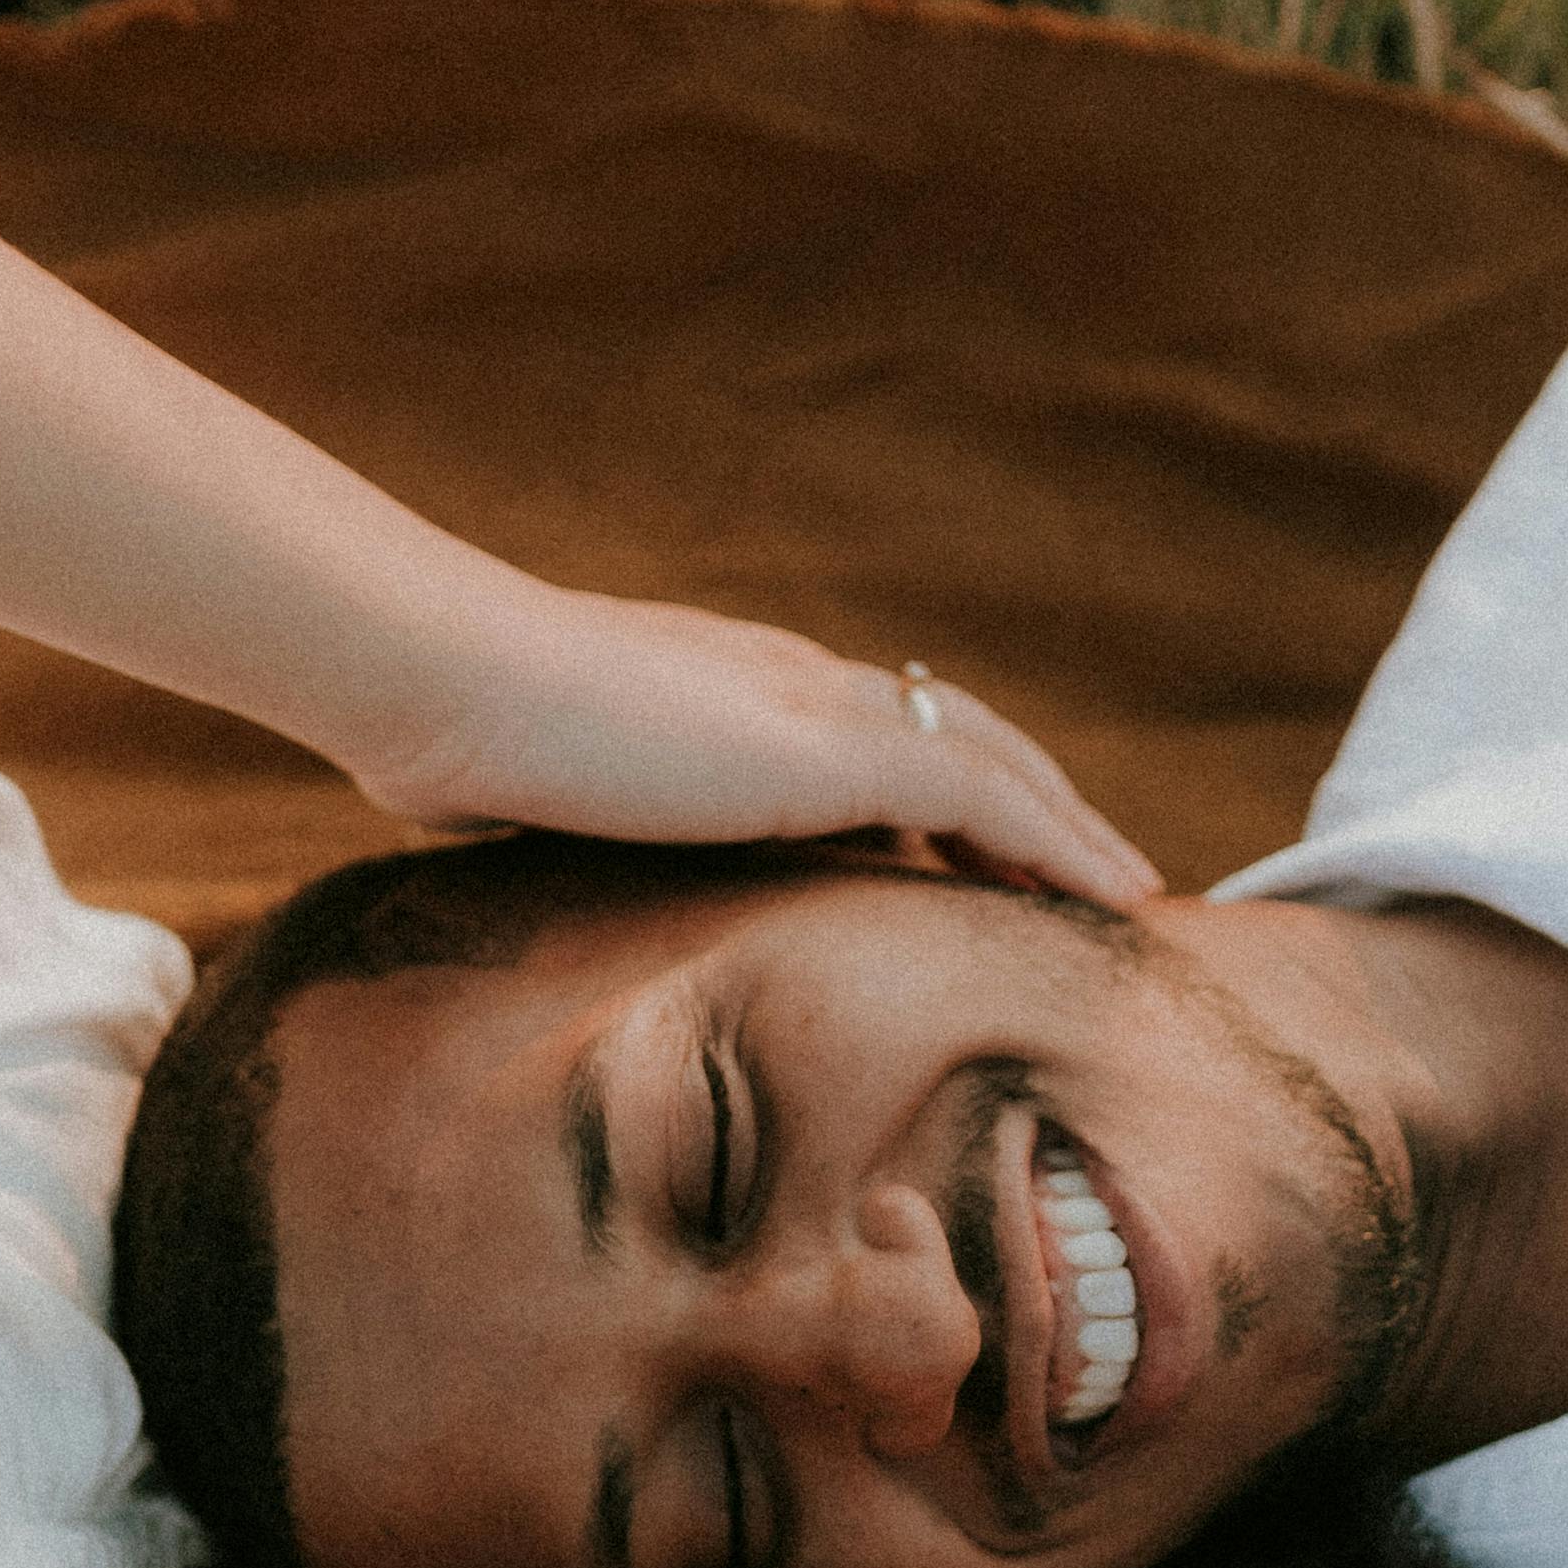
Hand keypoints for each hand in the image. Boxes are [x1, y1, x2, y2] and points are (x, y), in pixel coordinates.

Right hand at [351, 583, 1156, 910]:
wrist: (444, 674)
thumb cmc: (453, 735)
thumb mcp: (528, 788)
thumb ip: (565, 814)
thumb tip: (521, 859)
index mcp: (730, 692)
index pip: (864, 739)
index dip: (932, 793)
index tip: (973, 853)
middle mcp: (794, 683)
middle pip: (954, 738)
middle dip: (1028, 804)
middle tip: (1089, 872)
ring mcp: (819, 709)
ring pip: (994, 762)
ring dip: (1066, 825)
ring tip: (1124, 889)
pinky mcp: (835, 750)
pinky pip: (990, 801)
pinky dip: (1058, 843)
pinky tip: (1108, 893)